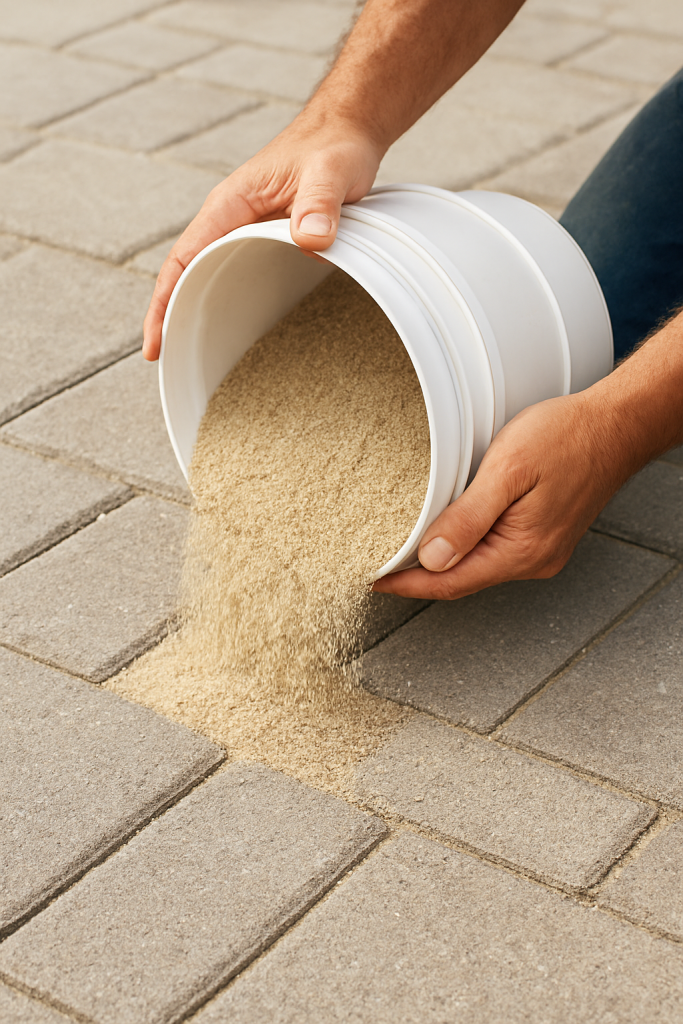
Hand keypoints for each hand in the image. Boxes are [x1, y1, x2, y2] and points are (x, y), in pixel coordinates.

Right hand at [142, 113, 380, 359]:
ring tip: (193, 353)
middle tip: (166, 359)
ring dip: (200, 308)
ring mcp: (250, 230)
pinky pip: (242, 272)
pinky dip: (233, 298)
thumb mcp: (330, 172)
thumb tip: (311, 239)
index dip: (165, 302)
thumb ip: (320, 203)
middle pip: (189, 272)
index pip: (183, 258)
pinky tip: (238, 327)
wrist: (347, 132)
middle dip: (172, 314)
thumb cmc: (332, 146)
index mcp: (230, 204)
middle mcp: (232, 219)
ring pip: (213, 274)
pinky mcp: (270, 239)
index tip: (155, 341)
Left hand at [373, 389, 635, 600]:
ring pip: (478, 565)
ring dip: (442, 560)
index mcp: (522, 551)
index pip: (451, 583)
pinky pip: (495, 551)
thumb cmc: (567, 437)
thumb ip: (469, 518)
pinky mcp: (545, 536)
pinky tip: (449, 532)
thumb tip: (432, 558)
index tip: (374, 579)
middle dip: (420, 576)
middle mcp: (534, 560)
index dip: (408, 584)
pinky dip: (466, 545)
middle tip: (380, 561)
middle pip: (463, 580)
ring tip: (404, 547)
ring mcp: (542, 550)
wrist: (616, 424)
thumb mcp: (508, 471)